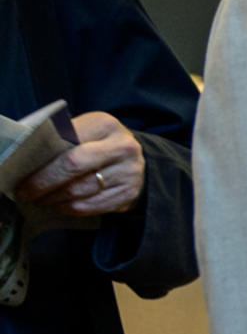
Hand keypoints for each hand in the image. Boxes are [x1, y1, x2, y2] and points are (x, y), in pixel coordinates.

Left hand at [18, 112, 144, 216]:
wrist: (135, 157)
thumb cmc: (98, 142)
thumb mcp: (86, 130)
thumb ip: (64, 139)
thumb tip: (31, 160)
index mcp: (106, 125)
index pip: (67, 145)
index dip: (42, 165)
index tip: (23, 176)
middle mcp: (123, 148)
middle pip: (73, 168)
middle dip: (44, 183)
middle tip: (27, 193)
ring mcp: (129, 172)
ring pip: (80, 191)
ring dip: (54, 199)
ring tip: (41, 199)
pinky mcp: (129, 193)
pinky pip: (91, 206)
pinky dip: (70, 208)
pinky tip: (59, 205)